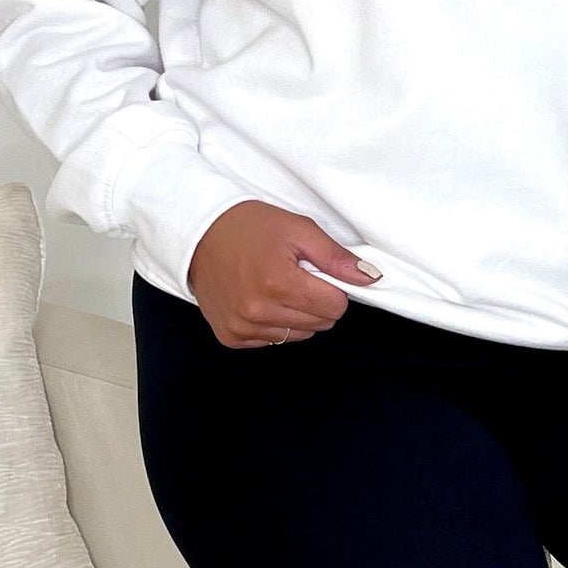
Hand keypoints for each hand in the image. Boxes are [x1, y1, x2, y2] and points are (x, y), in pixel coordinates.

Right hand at [187, 201, 381, 348]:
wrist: (198, 233)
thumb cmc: (247, 227)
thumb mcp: (297, 229)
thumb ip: (336, 257)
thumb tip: (370, 277)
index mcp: (278, 282)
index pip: (335, 307)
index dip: (332, 288)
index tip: (314, 272)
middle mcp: (258, 310)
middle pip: (320, 324)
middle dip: (315, 300)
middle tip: (292, 275)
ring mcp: (242, 327)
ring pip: (298, 335)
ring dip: (295, 313)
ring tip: (273, 285)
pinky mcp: (231, 336)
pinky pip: (272, 340)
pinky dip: (272, 322)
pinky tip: (257, 298)